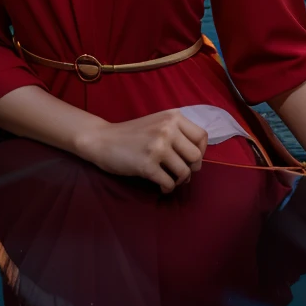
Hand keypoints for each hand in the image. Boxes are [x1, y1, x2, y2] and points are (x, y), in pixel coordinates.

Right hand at [75, 109, 208, 193]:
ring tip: (169, 179)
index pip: (202, 136)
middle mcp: (167, 128)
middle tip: (180, 172)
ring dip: (179, 181)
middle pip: (196, 156)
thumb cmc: (132, 134)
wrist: (102, 140)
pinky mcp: (147, 164)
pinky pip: (169, 183)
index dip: (201, 151)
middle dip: (192, 169)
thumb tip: (198, 157)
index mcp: (173, 116)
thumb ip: (178, 132)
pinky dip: (167, 188)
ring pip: (185, 172)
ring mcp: (157, 146)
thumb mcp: (158, 122)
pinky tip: (160, 185)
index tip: (189, 158)